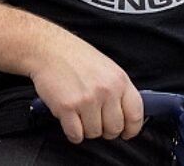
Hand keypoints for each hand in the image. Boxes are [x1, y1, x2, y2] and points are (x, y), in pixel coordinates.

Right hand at [30, 36, 144, 143]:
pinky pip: (76, 135)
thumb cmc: (75, 57)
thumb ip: (118, 90)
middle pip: (114, 128)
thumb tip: (126, 115)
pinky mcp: (67, 107)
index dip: (131, 129)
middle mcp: (106, 90)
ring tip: (79, 113)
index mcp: (119, 80)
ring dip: (86, 129)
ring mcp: (87, 100)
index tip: (126, 133)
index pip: (135, 115)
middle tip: (96, 120)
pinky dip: (72, 132)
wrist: (48, 49)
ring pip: (94, 133)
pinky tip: (69, 118)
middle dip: (105, 129)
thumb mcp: (107, 68)